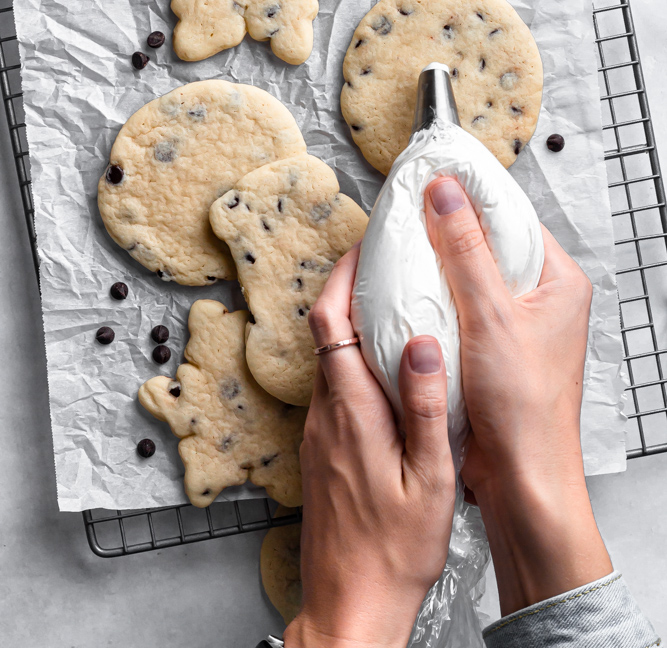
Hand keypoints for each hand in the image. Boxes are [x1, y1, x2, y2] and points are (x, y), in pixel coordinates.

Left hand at [285, 245, 455, 647]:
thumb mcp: (429, 479)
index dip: (342, 276)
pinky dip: (354, 364)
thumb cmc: (393, 551)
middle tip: (387, 268)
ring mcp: (318, 433)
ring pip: (329, 360)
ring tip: (396, 312)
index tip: (364, 249)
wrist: (349, 605)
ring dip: (353, 328)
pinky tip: (388, 374)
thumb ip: (426, 407)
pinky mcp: (321, 451)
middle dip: (351, 292)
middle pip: (326, 332)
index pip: (330, 322)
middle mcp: (325, 414)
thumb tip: (425, 343)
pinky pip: (333, 388)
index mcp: (351, 411)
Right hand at [424, 177, 611, 615]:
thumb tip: (445, 191)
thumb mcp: (492, 316)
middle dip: (447, 227)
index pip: (512, 217)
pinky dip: (432, 298)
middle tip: (406, 207)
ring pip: (469, 276)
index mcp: (558, 281)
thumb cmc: (525, 407)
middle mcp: (540, 298)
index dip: (471, 193)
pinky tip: (404, 290)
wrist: (521, 480)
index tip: (432, 173)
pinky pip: (457, 307)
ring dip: (436, 264)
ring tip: (398, 243)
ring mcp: (514, 323)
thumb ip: (466, 251)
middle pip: (489, 244)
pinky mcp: (489, 347)